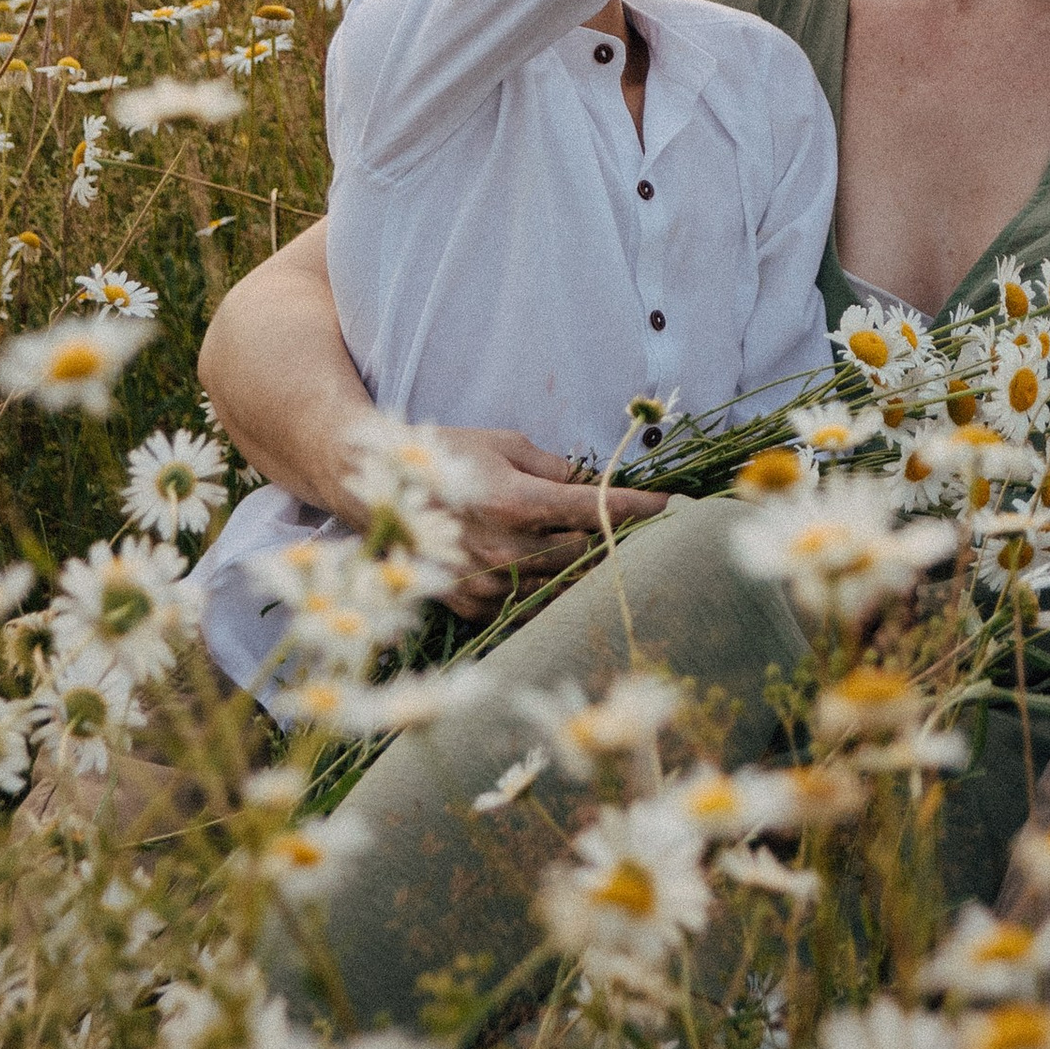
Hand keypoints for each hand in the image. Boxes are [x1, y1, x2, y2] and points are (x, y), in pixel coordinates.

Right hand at [375, 427, 668, 610]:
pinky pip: (525, 602)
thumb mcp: (503, 444)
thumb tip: (588, 486)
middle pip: (584, 553)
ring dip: (584, 568)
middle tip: (640, 529)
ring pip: (559, 583)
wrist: (375, 493)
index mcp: (515, 501)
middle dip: (613, 540)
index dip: (639, 509)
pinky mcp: (471, 605)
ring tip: (605, 552)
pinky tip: (551, 569)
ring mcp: (487, 583)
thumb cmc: (444, 457)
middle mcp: (504, 548)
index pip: (594, 509)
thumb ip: (552, 467)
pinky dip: (544, 586)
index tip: (674, 505)